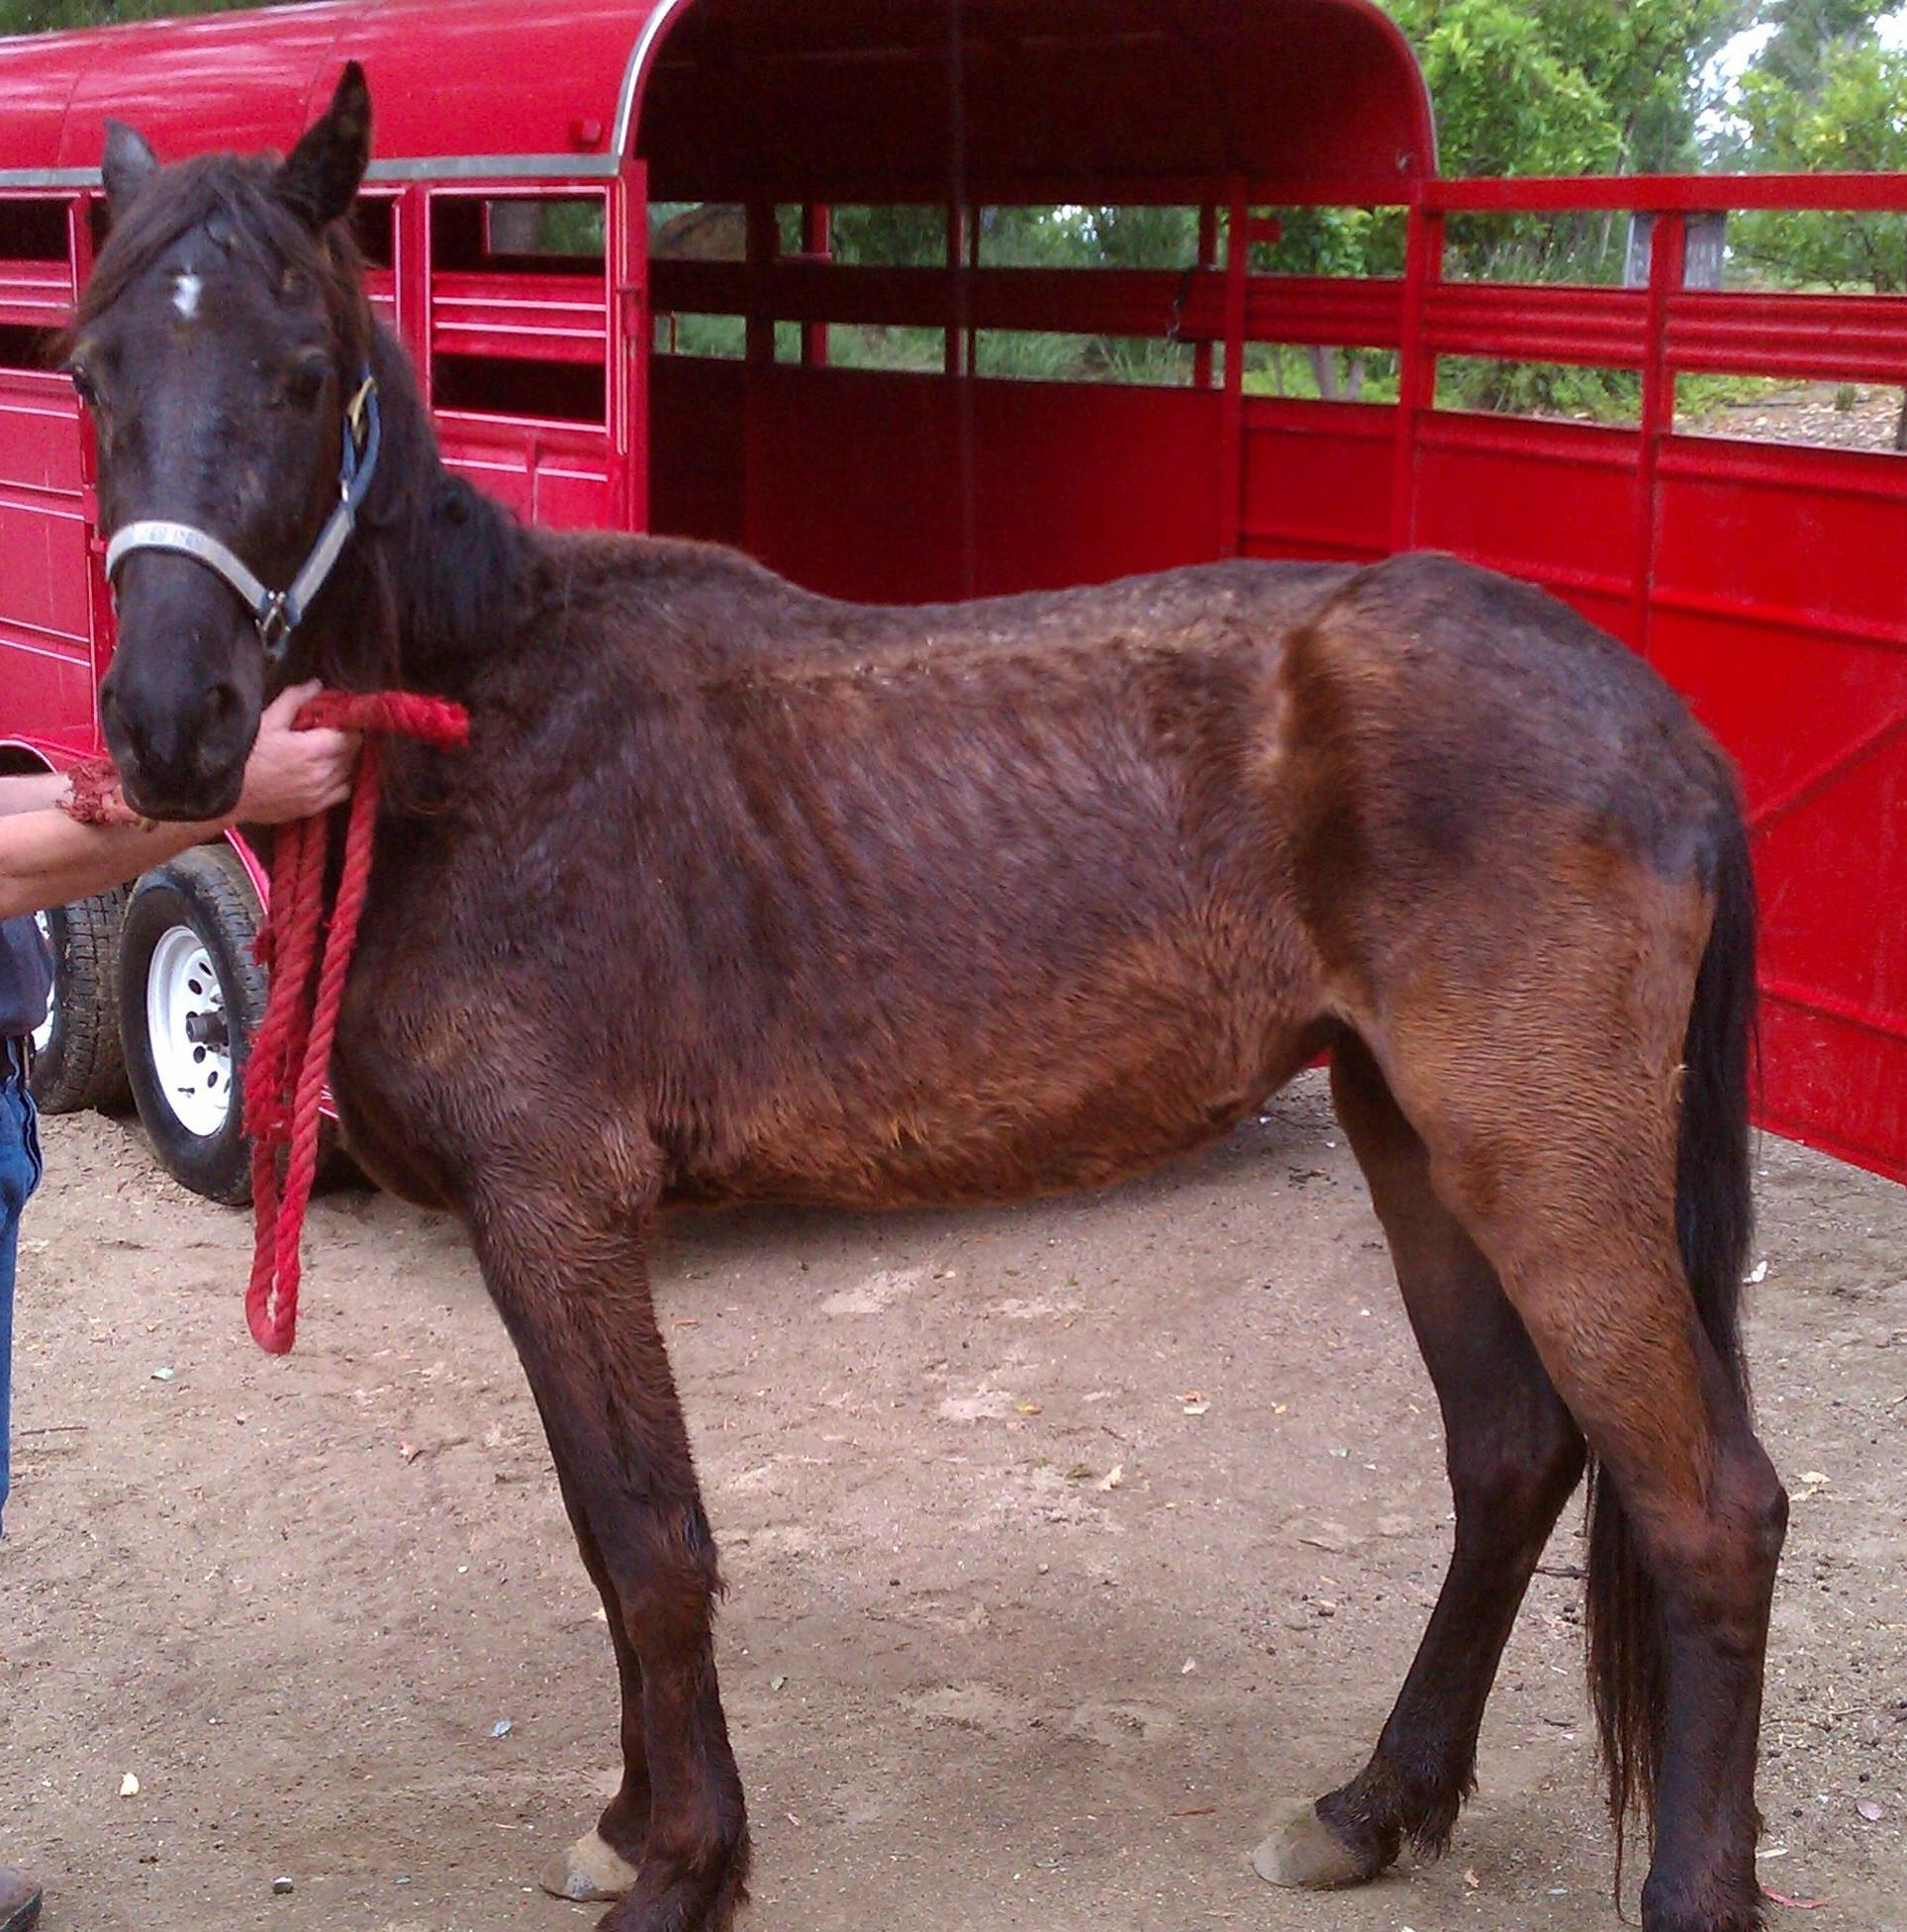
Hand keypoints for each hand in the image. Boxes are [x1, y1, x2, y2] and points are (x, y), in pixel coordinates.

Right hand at [232, 681, 359, 823]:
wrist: (225, 794)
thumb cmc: (244, 755)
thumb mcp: (266, 720)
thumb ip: (295, 699)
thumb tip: (316, 684)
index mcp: (313, 750)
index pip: (351, 735)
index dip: (348, 724)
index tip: (338, 718)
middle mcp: (322, 773)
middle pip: (353, 753)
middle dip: (346, 740)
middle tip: (330, 732)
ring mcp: (320, 794)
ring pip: (350, 772)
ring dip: (344, 760)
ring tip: (328, 751)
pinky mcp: (314, 808)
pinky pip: (342, 792)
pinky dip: (340, 780)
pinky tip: (326, 772)